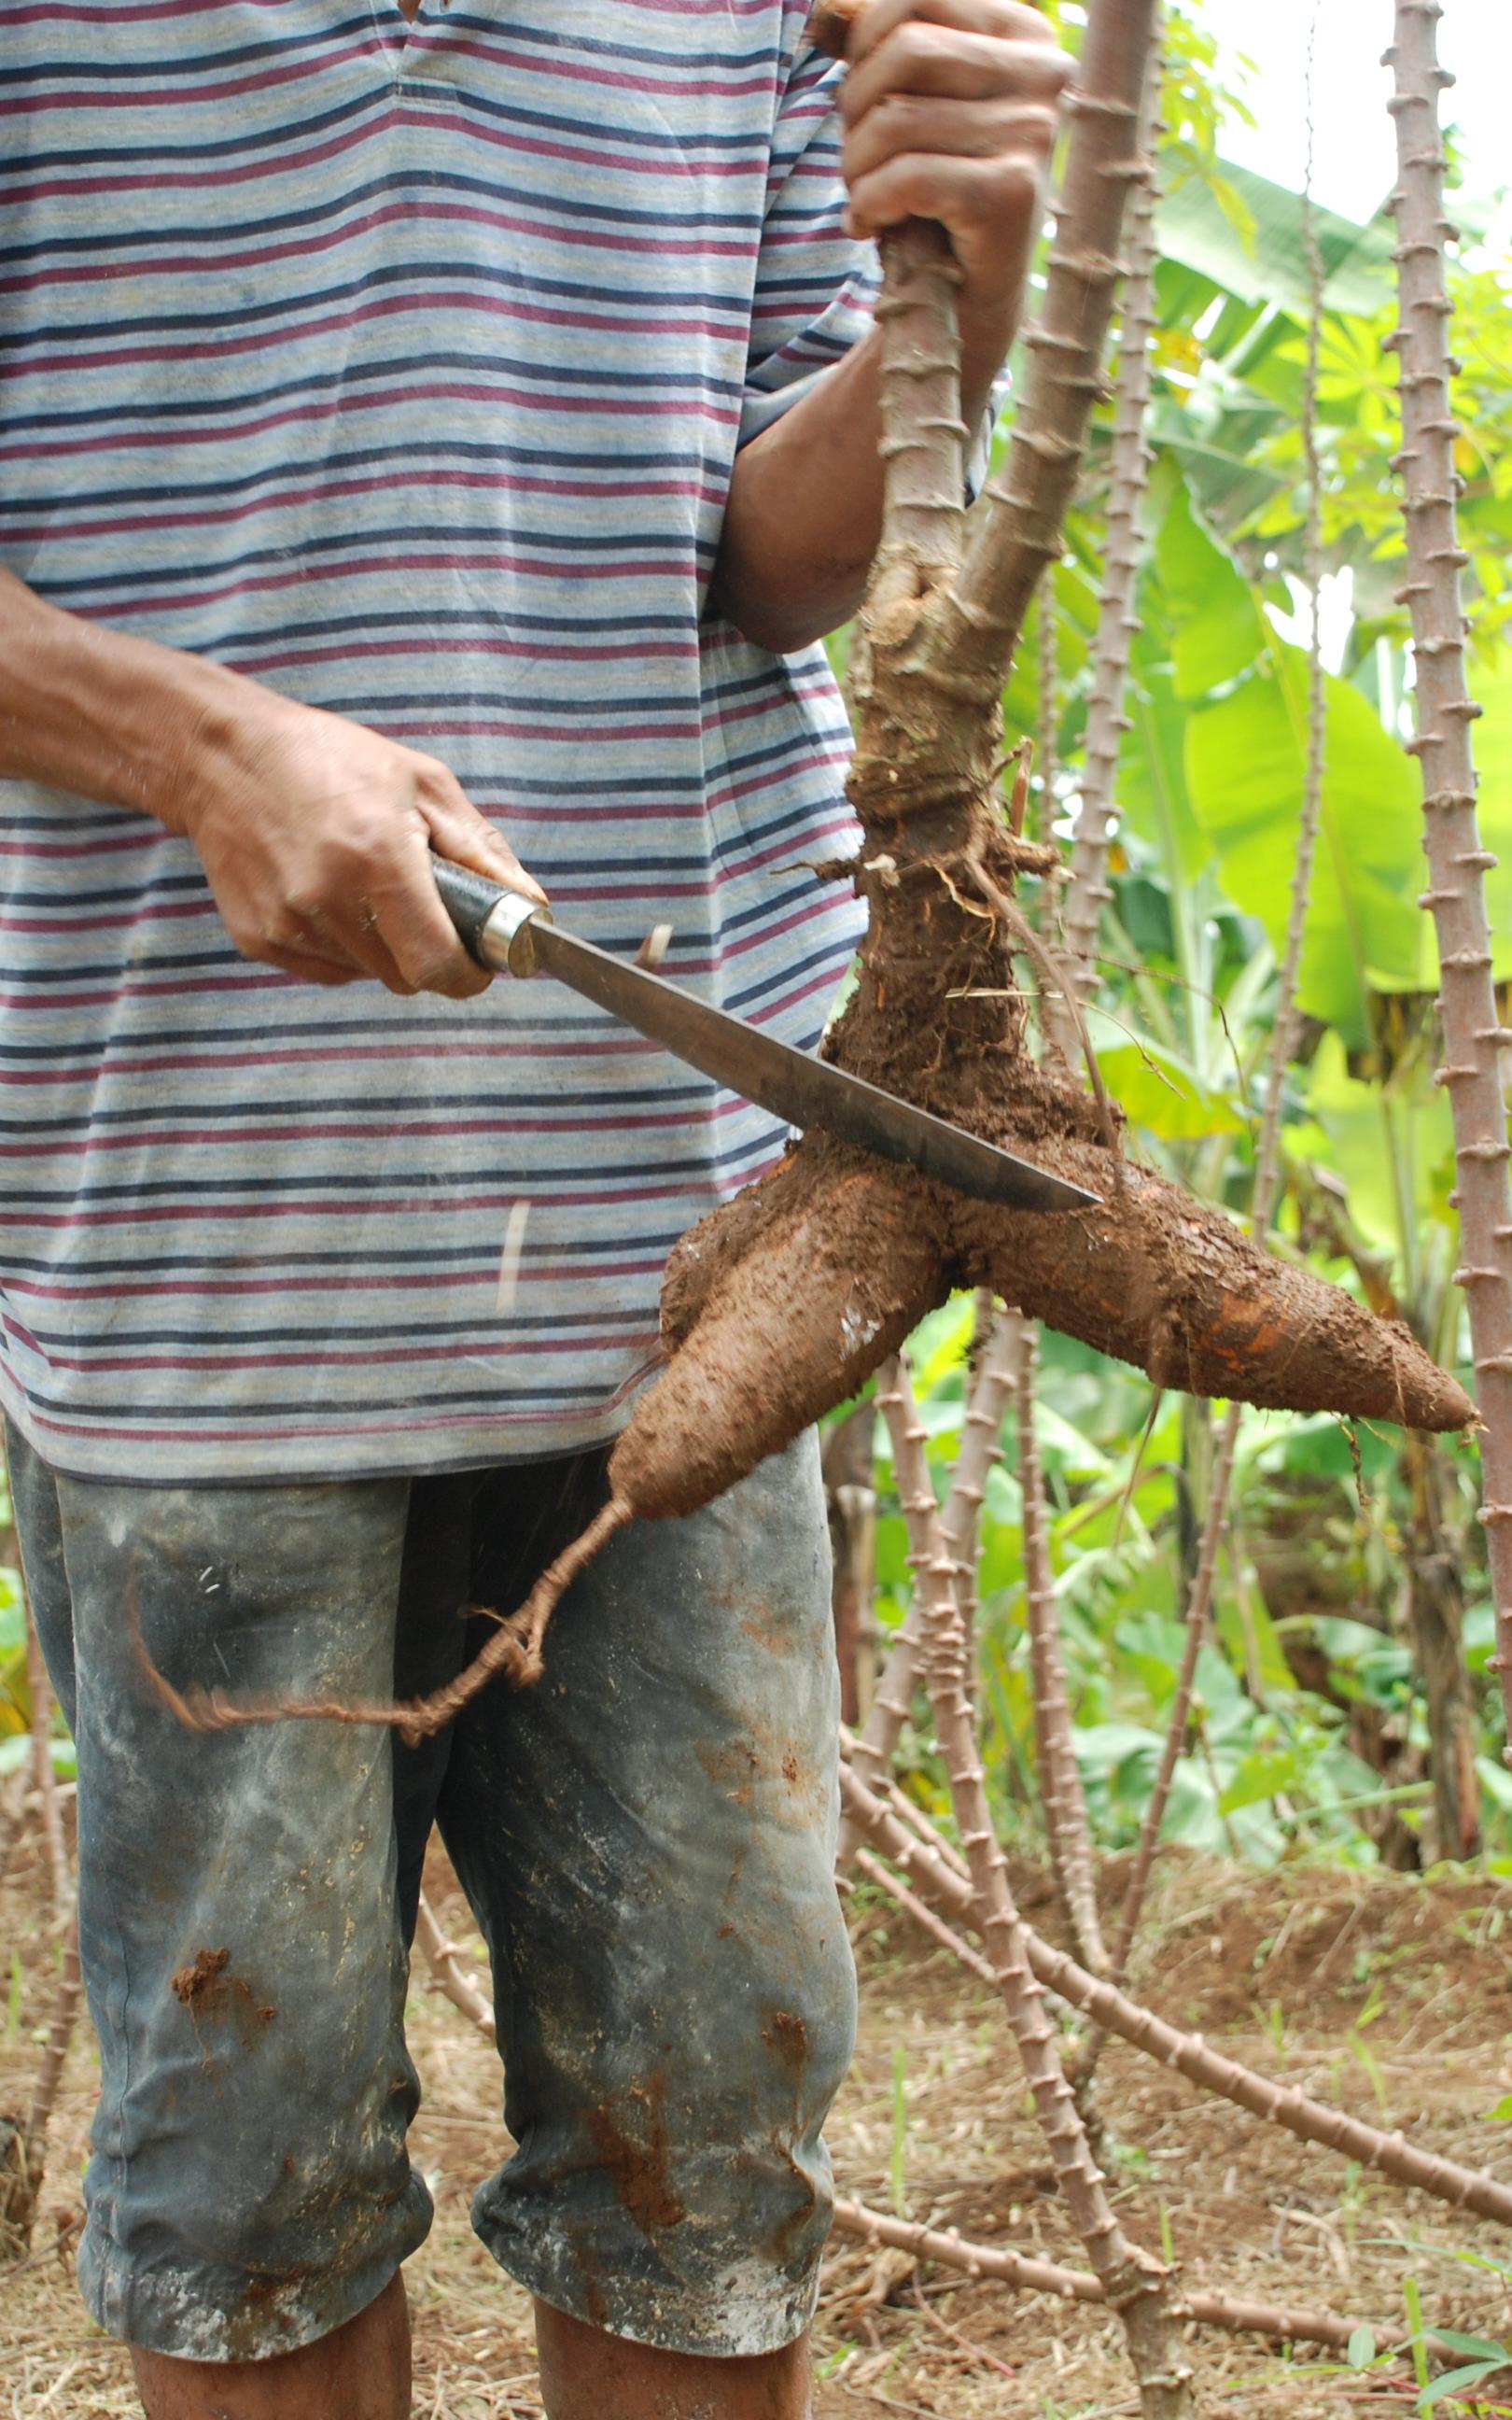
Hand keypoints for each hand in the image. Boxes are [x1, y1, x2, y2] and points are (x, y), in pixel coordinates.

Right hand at [172, 693, 544, 997]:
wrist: (224, 757)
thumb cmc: (332, 760)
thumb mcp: (423, 785)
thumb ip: (482, 852)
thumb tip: (531, 906)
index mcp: (378, 860)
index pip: (438, 965)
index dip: (469, 974)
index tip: (480, 961)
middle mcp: (328, 901)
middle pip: (407, 978)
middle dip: (428, 954)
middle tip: (424, 907)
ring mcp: (287, 925)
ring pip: (367, 975)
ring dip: (383, 947)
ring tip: (365, 884)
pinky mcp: (257, 939)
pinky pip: (326, 968)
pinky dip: (342, 944)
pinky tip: (327, 892)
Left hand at [837, 0, 1072, 332]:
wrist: (970, 293)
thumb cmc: (937, 187)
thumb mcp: (920, 100)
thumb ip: (887, 47)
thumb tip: (830, 12)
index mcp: (1024, 34)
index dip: (865, 38)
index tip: (860, 93)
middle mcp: (1042, 75)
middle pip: (905, 51)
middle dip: (855, 105)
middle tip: (856, 154)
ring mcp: (1033, 133)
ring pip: (896, 120)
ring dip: (855, 166)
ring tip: (864, 195)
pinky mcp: (1012, 194)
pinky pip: (906, 177)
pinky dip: (868, 204)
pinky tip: (869, 224)